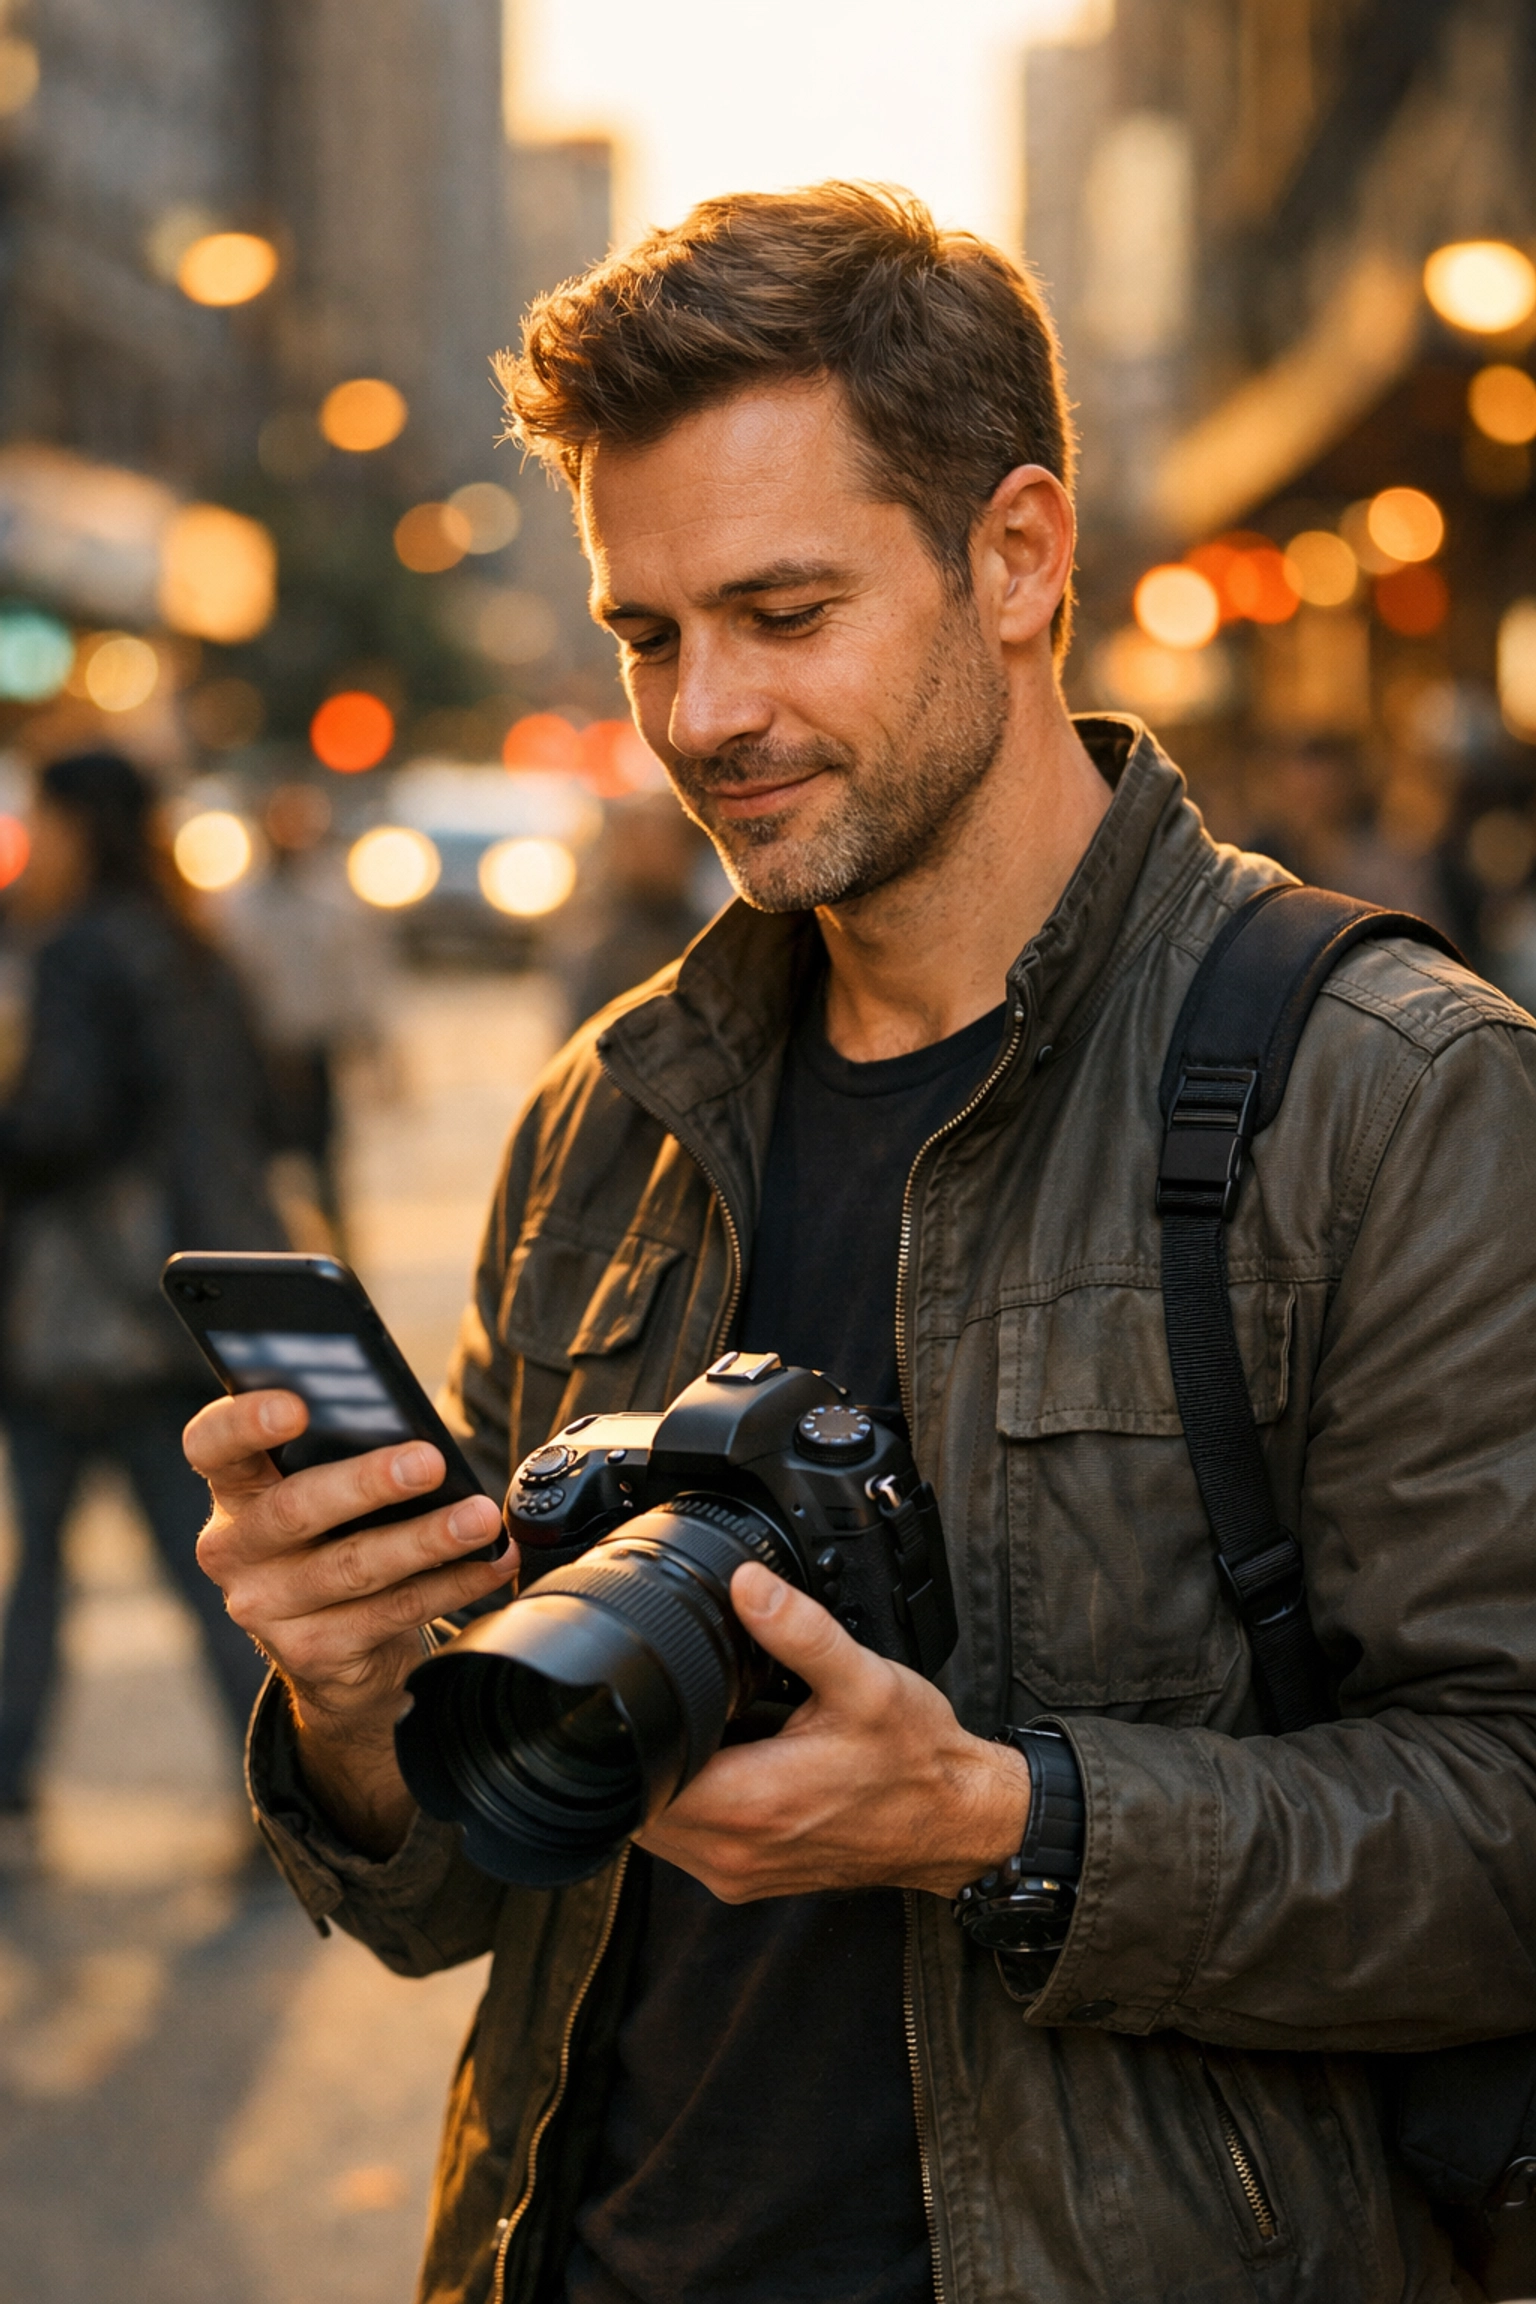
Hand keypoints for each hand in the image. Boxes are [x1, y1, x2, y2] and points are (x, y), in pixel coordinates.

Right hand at [187, 1389, 513, 1852]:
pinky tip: (490, 1563)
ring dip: (426, 1539)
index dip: (244, 1423)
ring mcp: (266, 1608)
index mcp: (234, 1489)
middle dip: (367, 1482)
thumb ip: (342, 1454)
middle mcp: (235, 1549)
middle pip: (294, 1508)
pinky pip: (391, 1613)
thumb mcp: (324, 1493)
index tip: (294, 1406)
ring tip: (479, 1517)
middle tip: (429, 1461)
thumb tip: (413, 1430)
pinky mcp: (310, 1654)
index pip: (212, 1445)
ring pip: (352, 1567)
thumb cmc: (336, 1539)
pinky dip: (450, 1584)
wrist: (334, 1653)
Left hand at [635, 1563, 1030, 1900]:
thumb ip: (799, 1630)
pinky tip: (725, 1761)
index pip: (639, 1779)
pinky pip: (687, 1840)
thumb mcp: (863, 1680)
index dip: (634, 1731)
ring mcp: (738, 1874)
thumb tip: (746, 1584)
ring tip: (707, 1729)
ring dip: (665, 1777)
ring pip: (655, 1826)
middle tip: (683, 1700)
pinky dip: (690, 1800)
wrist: (957, 1822)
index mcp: (752, 1805)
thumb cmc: (916, 1761)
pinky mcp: (748, 1878)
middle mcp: (734, 1852)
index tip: (653, 1692)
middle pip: (634, 1803)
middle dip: (646, 1750)